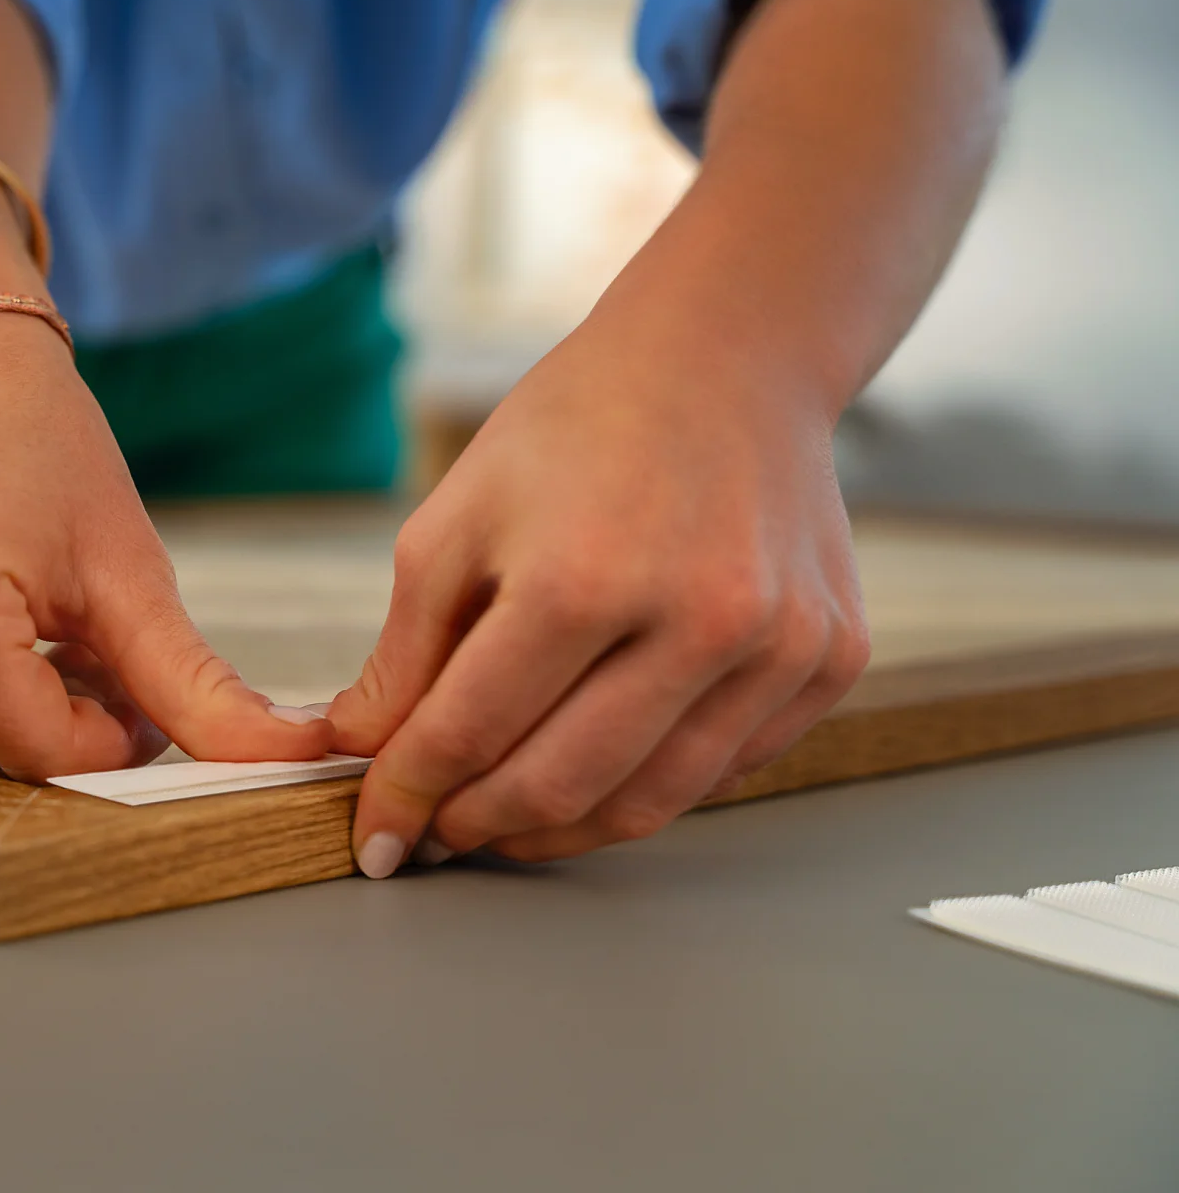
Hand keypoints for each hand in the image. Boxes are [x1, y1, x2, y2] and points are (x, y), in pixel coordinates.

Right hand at [0, 314, 334, 776]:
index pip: (41, 752)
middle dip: (63, 722)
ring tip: (42, 623)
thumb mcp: (127, 566)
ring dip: (11, 710)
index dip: (111, 739)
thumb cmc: (39, 443)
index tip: (141, 688)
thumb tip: (291, 757)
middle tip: (96, 644)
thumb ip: (196, 681)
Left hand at [328, 316, 869, 873]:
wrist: (728, 357)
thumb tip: (361, 754)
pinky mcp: (829, 658)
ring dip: (560, 831)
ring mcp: (779, 645)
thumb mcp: (458, 519)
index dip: (408, 795)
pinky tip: (596, 769)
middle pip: (560, 786)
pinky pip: (723, 771)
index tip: (377, 835)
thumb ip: (404, 652)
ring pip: (649, 803)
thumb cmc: (576, 429)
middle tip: (436, 832)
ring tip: (503, 821)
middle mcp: (699, 618)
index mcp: (584, 575)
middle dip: (477, 827)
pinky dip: (647, 787)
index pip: (471, 732)